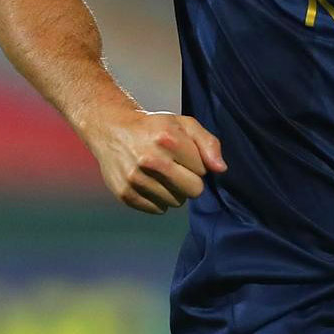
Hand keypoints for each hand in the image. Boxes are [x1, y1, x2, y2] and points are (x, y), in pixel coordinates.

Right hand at [85, 106, 227, 214]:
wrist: (112, 129)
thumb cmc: (154, 127)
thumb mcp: (184, 124)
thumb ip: (208, 143)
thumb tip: (221, 169)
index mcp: (168, 138)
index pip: (203, 170)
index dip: (197, 164)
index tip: (184, 155)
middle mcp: (151, 159)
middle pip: (193, 190)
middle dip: (191, 181)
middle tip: (178, 168)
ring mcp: (136, 178)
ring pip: (176, 202)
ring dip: (174, 191)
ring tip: (161, 174)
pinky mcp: (125, 193)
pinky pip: (157, 209)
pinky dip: (158, 199)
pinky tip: (150, 182)